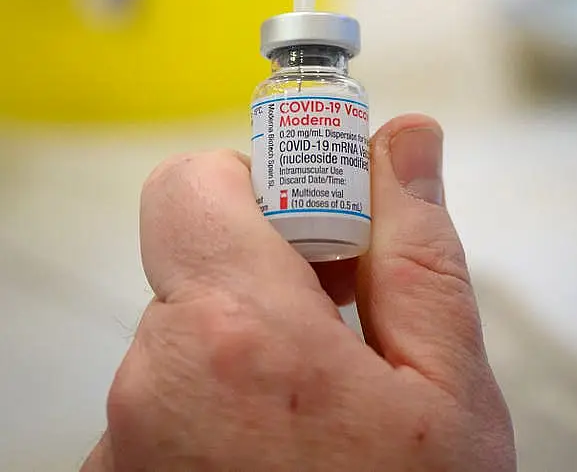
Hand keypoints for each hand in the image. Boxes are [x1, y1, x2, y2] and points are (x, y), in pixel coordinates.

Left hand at [81, 114, 513, 471]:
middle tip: (342, 326)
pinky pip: (163, 403)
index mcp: (235, 334)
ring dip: (246, 348)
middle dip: (268, 274)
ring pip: (184, 337)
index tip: (318, 223)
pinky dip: (215, 407)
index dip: (258, 182)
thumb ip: (417, 250)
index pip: (189, 182)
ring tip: (319, 413)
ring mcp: (122, 445)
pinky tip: (277, 454)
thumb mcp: (448, 393)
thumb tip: (401, 142)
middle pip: (195, 264)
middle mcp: (152, 384)